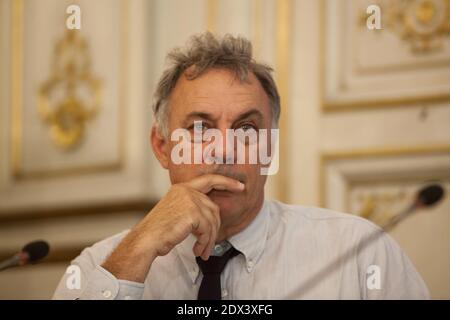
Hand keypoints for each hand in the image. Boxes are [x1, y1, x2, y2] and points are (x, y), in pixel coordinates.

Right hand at [102, 174, 243, 281]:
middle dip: (214, 229)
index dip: (227, 182)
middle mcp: (186, 190)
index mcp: (182, 188)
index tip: (241, 187)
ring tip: (203, 251)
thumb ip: (194, 208)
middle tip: (210, 244)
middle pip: (213, 208)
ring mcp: (190, 200)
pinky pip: (207, 229)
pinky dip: (205, 242)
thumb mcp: (178, 212)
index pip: (210, 179)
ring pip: (212, 221)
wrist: (147, 239)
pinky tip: (197, 250)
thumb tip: (215, 216)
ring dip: (209, 239)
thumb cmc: (160, 230)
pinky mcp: (192, 213)